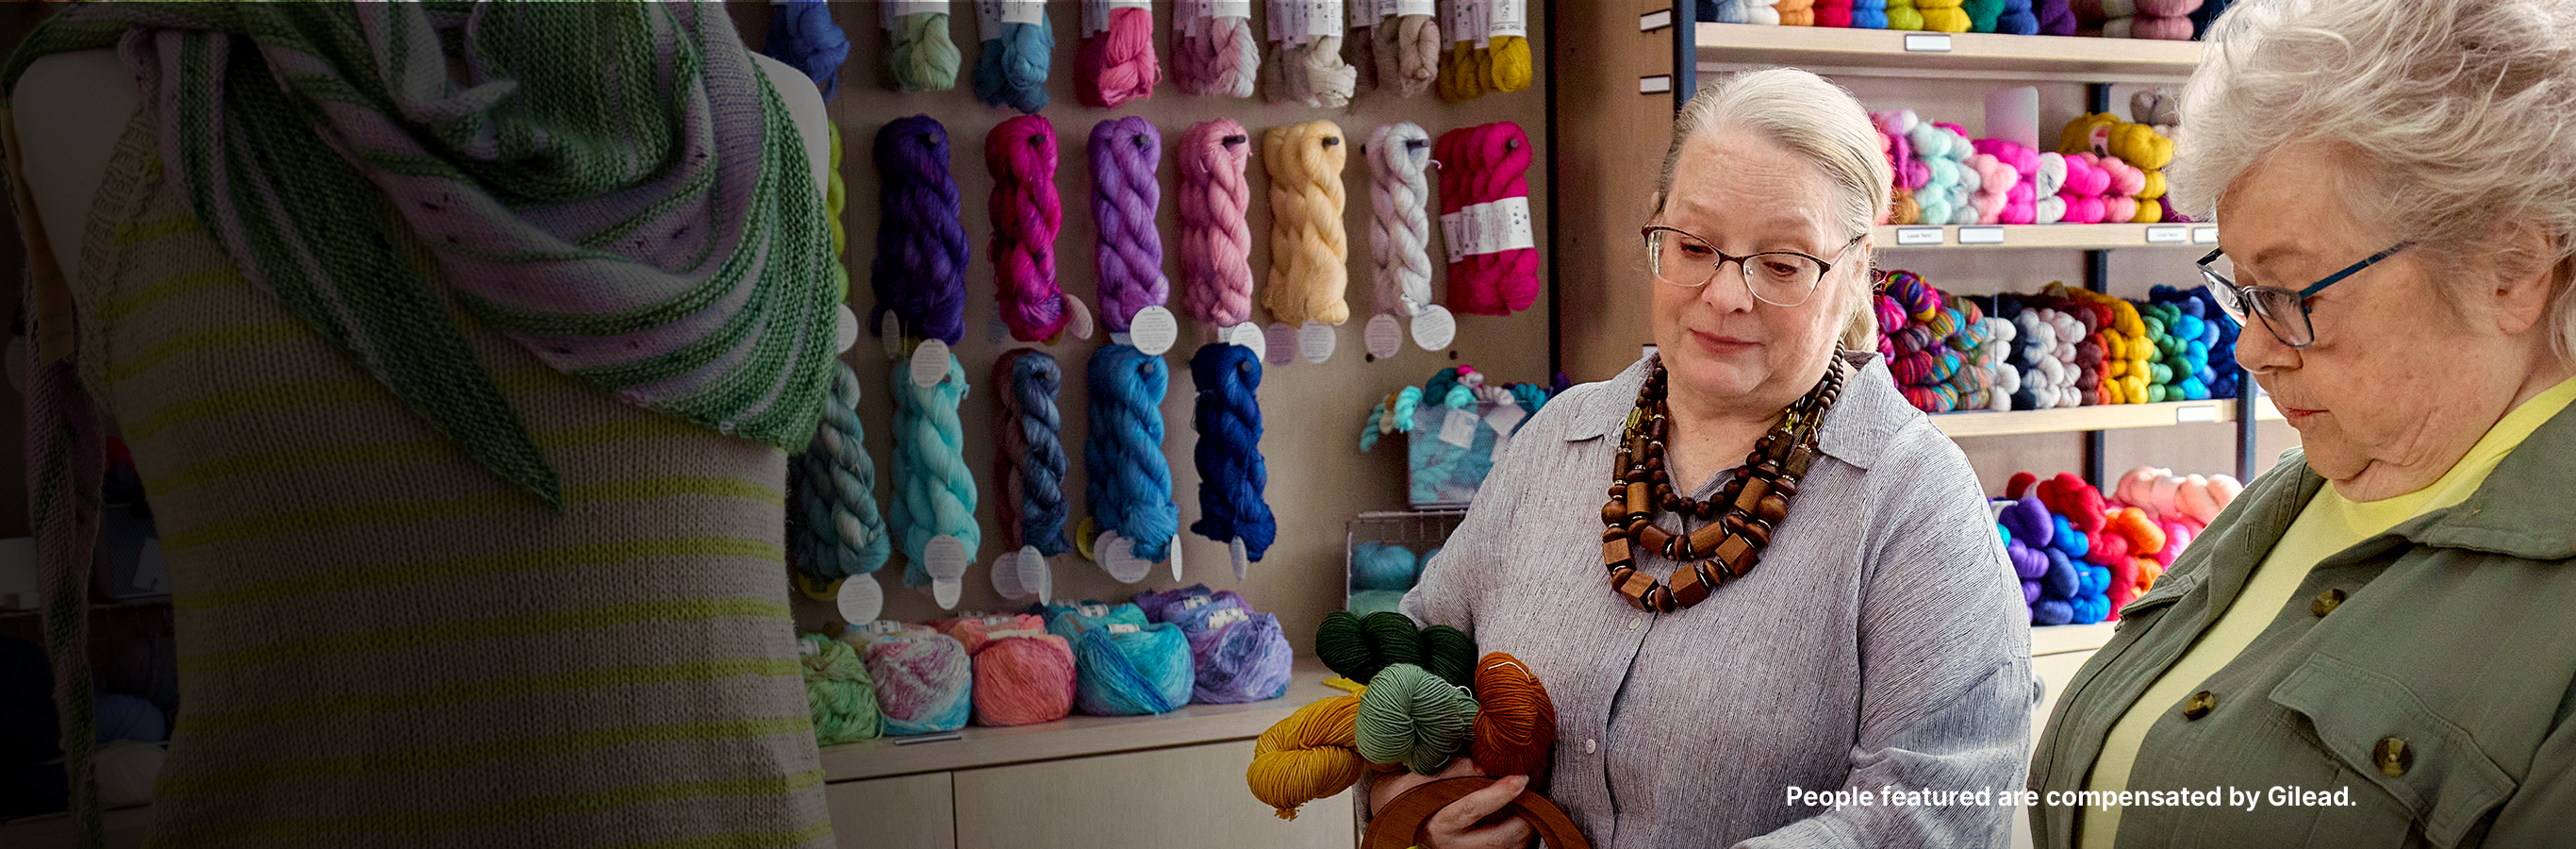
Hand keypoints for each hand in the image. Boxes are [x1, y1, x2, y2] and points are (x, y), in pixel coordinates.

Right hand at [1367, 758, 1536, 848]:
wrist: (1397, 827)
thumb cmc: (1408, 800)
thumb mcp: (1415, 781)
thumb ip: (1448, 771)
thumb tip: (1481, 764)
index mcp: (1437, 824)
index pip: (1471, 809)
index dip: (1498, 794)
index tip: (1520, 778)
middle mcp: (1453, 848)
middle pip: (1498, 838)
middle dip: (1524, 818)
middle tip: (1536, 795)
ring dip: (1527, 829)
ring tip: (1533, 805)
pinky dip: (1521, 838)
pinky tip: (1523, 820)